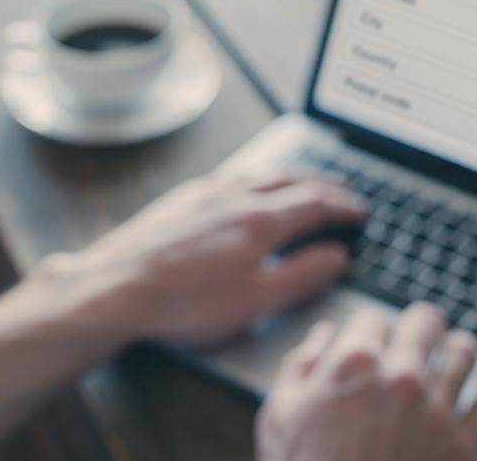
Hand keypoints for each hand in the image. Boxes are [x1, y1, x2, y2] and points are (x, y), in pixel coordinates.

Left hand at [78, 171, 365, 345]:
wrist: (117, 286)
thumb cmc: (184, 302)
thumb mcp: (256, 300)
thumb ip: (302, 275)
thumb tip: (336, 256)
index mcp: (261, 220)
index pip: (316, 203)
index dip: (343, 206)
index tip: (359, 212)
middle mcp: (237, 195)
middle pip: (292, 180)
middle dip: (323, 184)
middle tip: (343, 190)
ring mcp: (207, 192)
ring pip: (262, 173)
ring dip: (292, 176)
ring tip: (305, 182)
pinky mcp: (184, 197)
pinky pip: (234, 175)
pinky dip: (258, 177)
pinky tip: (251, 185)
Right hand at [257, 304, 476, 460]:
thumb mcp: (280, 414)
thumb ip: (300, 365)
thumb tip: (322, 337)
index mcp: (354, 363)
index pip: (376, 317)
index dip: (373, 327)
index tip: (376, 339)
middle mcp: (402, 377)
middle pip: (427, 321)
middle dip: (421, 325)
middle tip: (421, 332)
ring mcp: (438, 410)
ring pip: (464, 352)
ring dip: (457, 346)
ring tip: (455, 348)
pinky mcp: (465, 444)